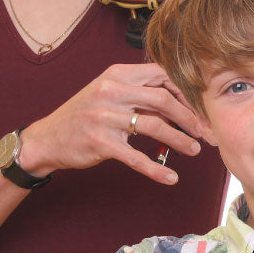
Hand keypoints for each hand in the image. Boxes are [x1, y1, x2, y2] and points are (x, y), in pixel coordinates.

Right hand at [17, 63, 202, 184]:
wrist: (47, 138)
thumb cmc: (85, 115)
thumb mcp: (109, 93)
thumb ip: (141, 93)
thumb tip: (181, 106)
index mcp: (118, 75)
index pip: (162, 76)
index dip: (186, 92)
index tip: (202, 107)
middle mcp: (112, 92)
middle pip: (164, 100)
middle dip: (190, 117)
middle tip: (206, 132)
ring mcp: (105, 117)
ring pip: (155, 126)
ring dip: (180, 140)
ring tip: (195, 150)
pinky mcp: (100, 143)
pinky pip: (136, 157)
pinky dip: (156, 169)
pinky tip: (170, 177)